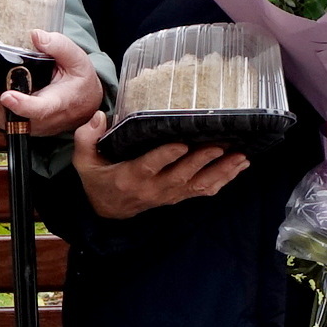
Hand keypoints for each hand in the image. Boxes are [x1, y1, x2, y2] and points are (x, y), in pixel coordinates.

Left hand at [0, 31, 105, 138]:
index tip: (8, 96)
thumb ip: (60, 47)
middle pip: (2, 114)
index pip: (38, 109)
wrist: (82, 103)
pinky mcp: (12, 117)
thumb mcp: (78, 61)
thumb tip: (37, 35)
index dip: (21, 105)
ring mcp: (21, 121)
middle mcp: (35, 119)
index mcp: (55, 105)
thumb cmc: (79, 84)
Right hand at [72, 113, 248, 217]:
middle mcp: (153, 189)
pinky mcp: (178, 197)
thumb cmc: (98, 180)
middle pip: (181, 176)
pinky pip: (202, 191)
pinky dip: (223, 180)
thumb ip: (87, 139)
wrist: (108, 210)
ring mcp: (168, 195)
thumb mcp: (85, 162)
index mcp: (130, 177)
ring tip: (241, 157)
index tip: (181, 144)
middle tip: (222, 145)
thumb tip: (98, 115)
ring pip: (197, 185)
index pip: (150, 166)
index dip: (166, 156)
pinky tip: (239, 168)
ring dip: (221, 172)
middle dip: (202, 161)